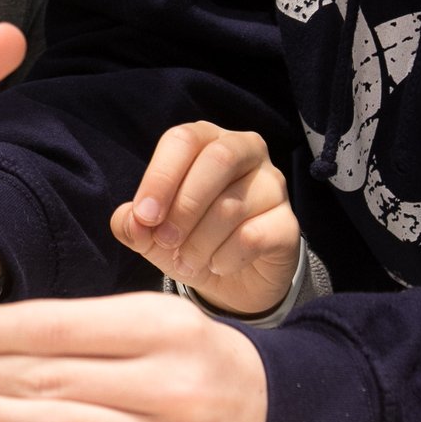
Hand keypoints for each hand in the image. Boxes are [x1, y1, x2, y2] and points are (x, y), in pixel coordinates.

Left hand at [111, 123, 298, 315]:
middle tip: (165, 241)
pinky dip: (225, 257)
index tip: (144, 216)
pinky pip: (253, 236)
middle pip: (217, 159)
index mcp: (207, 140)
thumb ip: (133, 223)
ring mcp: (272, 184)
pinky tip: (217, 265)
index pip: (184, 140)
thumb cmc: (187, 240)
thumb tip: (132, 221)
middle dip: (184, 206)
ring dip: (199, 241)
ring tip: (186, 262)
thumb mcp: (151, 233)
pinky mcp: (288, 223)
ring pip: (232, 204)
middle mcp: (245, 151)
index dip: (160, 177)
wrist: (230, 282)